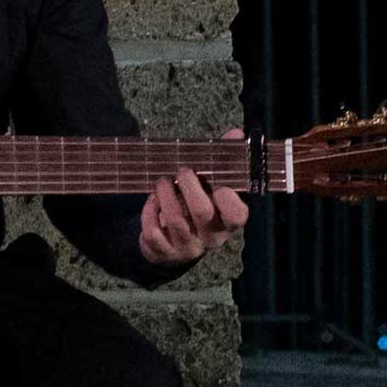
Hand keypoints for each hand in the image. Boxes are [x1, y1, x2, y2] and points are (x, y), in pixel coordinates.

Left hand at [139, 127, 250, 265]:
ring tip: (162, 181)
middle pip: (201, 212)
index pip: (237, 215)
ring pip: (174, 219)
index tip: (218, 185)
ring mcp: (187, 247)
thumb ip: (222, 162)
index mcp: (228, 221)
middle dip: (189, 187)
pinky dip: (149, 212)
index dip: (228, 199)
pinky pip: (153, 232)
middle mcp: (211, 237)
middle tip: (181, 172)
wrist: (174, 245)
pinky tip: (152, 202)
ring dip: (164, 194)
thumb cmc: (198, 207)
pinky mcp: (164, 252)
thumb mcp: (212, 188)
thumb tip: (235, 133)